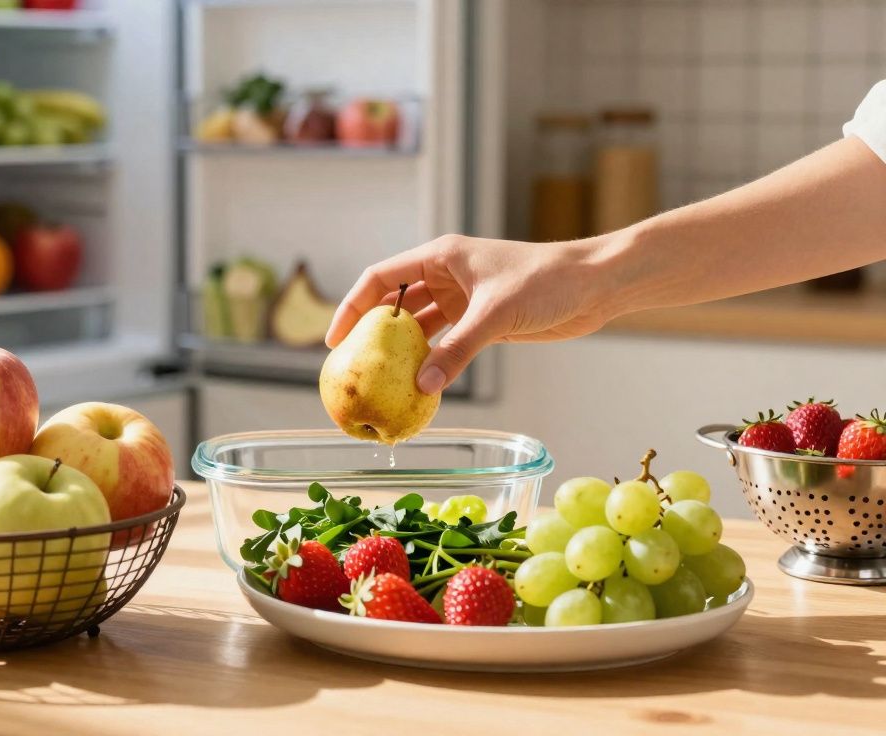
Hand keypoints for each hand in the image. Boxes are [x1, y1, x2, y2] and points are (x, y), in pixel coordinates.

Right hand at [325, 235, 616, 393]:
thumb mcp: (496, 314)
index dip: (353, 306)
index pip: (381, 278)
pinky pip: (445, 342)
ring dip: (403, 350)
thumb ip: (458, 351)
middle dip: (373, 332)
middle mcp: (446, 274)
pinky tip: (420, 383)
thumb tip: (422, 386)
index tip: (335, 340)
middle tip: (353, 366)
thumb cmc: (547, 281)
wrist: (595, 285)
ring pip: (419, 325)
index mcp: (441, 255)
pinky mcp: (481, 319)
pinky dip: (431, 360)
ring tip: (382, 380)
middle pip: (394, 303)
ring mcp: (463, 297)